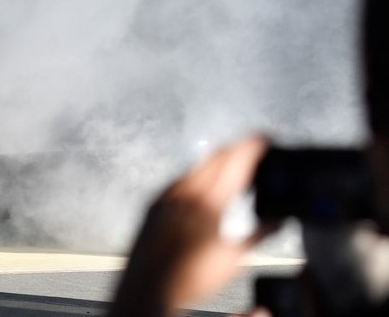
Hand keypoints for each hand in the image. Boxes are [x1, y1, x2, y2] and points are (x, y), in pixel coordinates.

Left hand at [110, 135, 273, 316]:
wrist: (149, 286)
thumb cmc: (189, 277)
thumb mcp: (234, 259)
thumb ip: (260, 235)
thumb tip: (277, 222)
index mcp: (210, 200)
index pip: (236, 158)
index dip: (255, 144)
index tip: (267, 138)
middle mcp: (186, 190)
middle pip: (216, 155)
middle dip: (238, 150)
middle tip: (255, 152)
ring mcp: (167, 194)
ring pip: (197, 165)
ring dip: (218, 163)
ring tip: (234, 171)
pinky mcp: (155, 203)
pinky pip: (180, 179)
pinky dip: (198, 177)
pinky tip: (205, 190)